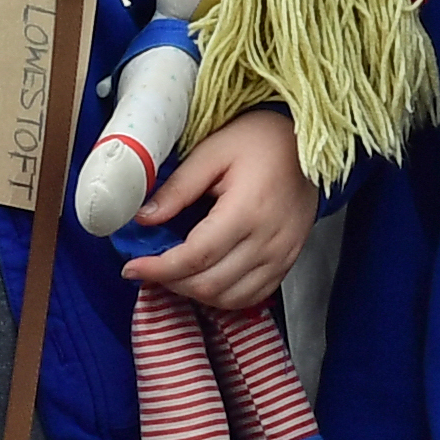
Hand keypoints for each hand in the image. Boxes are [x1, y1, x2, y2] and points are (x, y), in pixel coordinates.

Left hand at [126, 110, 314, 308]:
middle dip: (171, 282)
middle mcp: (268, 241)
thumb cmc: (260, 140)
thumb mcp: (212, 152)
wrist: (307, 144)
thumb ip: (177, 188)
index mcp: (247, 211)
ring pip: (229, 298)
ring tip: (174, 273)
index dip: (159, 269)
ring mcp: (281, 256)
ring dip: (195, 292)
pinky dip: (222, 296)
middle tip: (149, 267)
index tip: (132, 268)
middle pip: (210, 284)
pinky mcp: (287, 262)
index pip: (196, 256)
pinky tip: (205, 278)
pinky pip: (251, 297)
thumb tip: (143, 218)